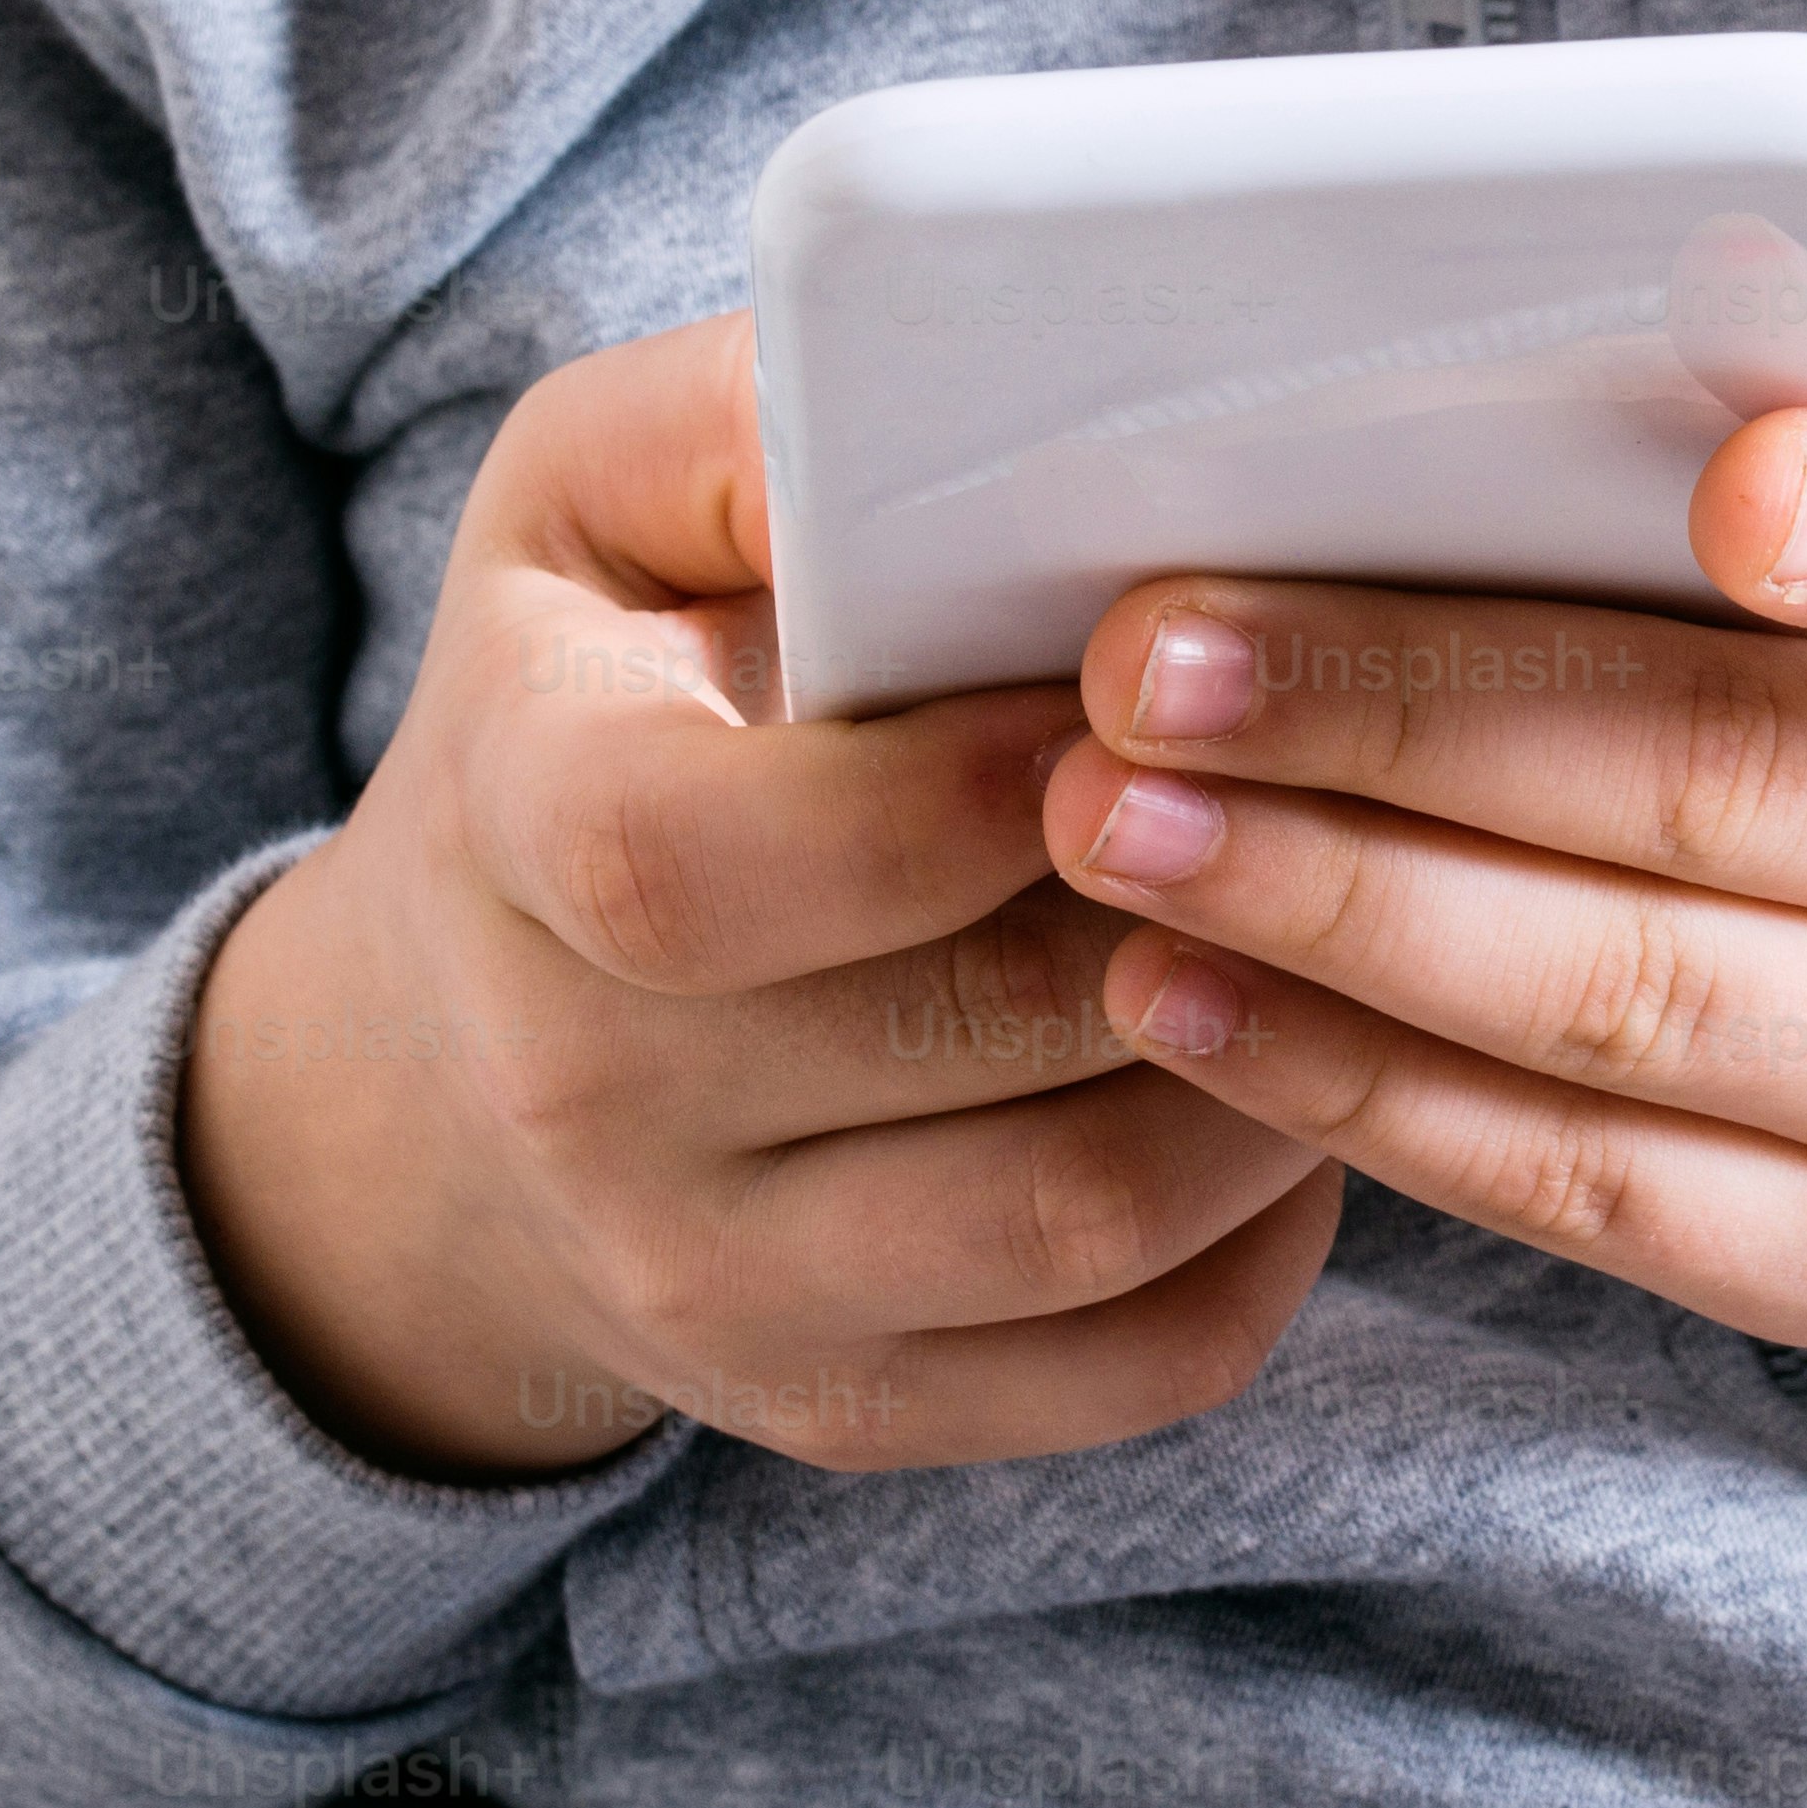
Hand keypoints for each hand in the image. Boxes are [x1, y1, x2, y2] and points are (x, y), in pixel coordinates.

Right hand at [178, 312, 1347, 1483]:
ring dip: (1279, 1061)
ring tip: (1353, 915)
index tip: (1116, 695)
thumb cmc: (594, 706)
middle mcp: (585, 1105)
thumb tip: (946, 396)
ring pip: (1082, 1217)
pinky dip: (1270, 1233)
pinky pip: (1132, 1364)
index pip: (701, 871)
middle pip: (959, 1037)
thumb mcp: (592, 506)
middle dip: (1187, 898)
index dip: (946, 794)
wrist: (453, 1066)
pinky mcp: (846, 1410)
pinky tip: (1305, 1085)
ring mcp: (713, 1293)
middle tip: (1330, 782)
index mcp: (512, 839)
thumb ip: (750, 421)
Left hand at [1030, 153, 1806, 1389]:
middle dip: (1402, 718)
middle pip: (1725, 790)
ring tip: (1100, 823)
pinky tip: (1178, 997)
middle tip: (1142, 660)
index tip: (1738, 492)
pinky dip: (1354, 1095)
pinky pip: (1583, 1190)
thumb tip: (1711, 218)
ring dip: (1329, 912)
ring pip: (1623, 1007)